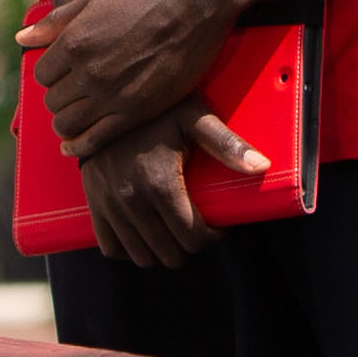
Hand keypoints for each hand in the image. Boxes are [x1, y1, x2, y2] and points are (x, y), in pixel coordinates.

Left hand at [27, 0, 247, 158]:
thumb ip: (56, 21)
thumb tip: (20, 39)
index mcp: (75, 41)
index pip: (41, 74)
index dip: (52, 75)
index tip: (65, 75)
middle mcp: (89, 71)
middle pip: (53, 101)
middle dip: (60, 98)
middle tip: (73, 96)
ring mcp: (112, 94)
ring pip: (67, 124)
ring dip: (67, 123)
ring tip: (76, 118)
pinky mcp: (137, 111)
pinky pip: (94, 140)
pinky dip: (80, 146)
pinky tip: (76, 146)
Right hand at [72, 105, 268, 270]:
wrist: (106, 98)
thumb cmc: (159, 109)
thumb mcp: (195, 119)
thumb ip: (227, 144)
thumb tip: (263, 166)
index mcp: (161, 184)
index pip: (192, 238)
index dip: (212, 238)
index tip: (218, 227)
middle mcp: (132, 201)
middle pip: (170, 254)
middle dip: (190, 246)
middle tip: (198, 228)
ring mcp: (110, 206)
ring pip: (142, 258)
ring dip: (162, 252)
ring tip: (174, 233)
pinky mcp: (94, 205)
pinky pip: (111, 249)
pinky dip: (130, 250)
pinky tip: (145, 237)